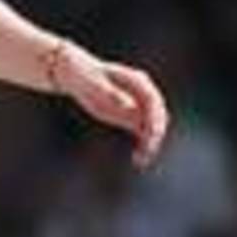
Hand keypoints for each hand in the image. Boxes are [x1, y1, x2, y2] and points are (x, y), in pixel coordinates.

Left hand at [53, 43, 169, 169]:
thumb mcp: (95, 84)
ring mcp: (139, 105)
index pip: (153, 100)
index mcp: (136, 81)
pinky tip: (138, 160)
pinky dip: (144, 146)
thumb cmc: (85, 77)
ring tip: (142, 160)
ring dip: (151, 143)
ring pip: (154, 126)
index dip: (154, 117)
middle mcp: (143, 93)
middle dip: (155, 133)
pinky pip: (144, 134)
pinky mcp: (132, 117)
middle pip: (158, 115)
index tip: (152, 132)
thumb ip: (111, 94)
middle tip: (147, 150)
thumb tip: (128, 105)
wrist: (78, 76)